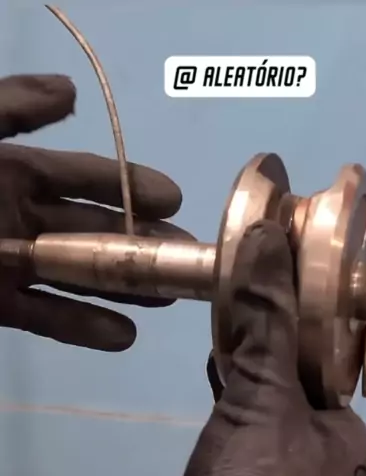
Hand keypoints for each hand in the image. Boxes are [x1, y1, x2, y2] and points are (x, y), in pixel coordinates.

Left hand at [0, 74, 192, 350]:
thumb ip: (10, 108)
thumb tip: (73, 90)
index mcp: (14, 172)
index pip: (85, 176)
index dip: (130, 184)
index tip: (175, 197)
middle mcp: (22, 218)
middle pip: (95, 230)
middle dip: (142, 242)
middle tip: (187, 256)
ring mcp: (13, 265)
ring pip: (79, 276)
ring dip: (125, 287)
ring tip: (169, 298)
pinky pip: (46, 317)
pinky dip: (84, 328)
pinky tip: (124, 335)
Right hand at [141, 220, 365, 475]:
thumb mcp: (260, 392)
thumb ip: (266, 318)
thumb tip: (268, 237)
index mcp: (348, 439)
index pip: (324, 370)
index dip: (291, 335)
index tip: (260, 310)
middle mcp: (332, 466)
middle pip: (293, 392)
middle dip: (262, 359)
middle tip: (231, 326)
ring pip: (269, 418)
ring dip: (243, 386)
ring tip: (219, 352)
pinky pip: (250, 444)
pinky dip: (233, 417)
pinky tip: (214, 393)